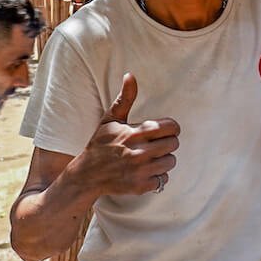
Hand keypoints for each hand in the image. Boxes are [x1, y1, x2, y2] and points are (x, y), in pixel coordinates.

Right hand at [78, 74, 179, 199]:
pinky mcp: (140, 186)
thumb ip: (125, 98)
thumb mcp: (110, 119)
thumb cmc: (101, 144)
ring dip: (163, 160)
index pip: (172, 127)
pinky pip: (163, 179)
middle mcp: (139, 152)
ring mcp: (140, 170)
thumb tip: (130, 75)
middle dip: (166, 143)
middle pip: (174, 144)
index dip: (170, 128)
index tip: (162, 131)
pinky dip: (157, 176)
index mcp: (135, 133)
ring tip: (149, 158)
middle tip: (154, 145)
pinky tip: (145, 171)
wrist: (86, 175)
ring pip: (171, 162)